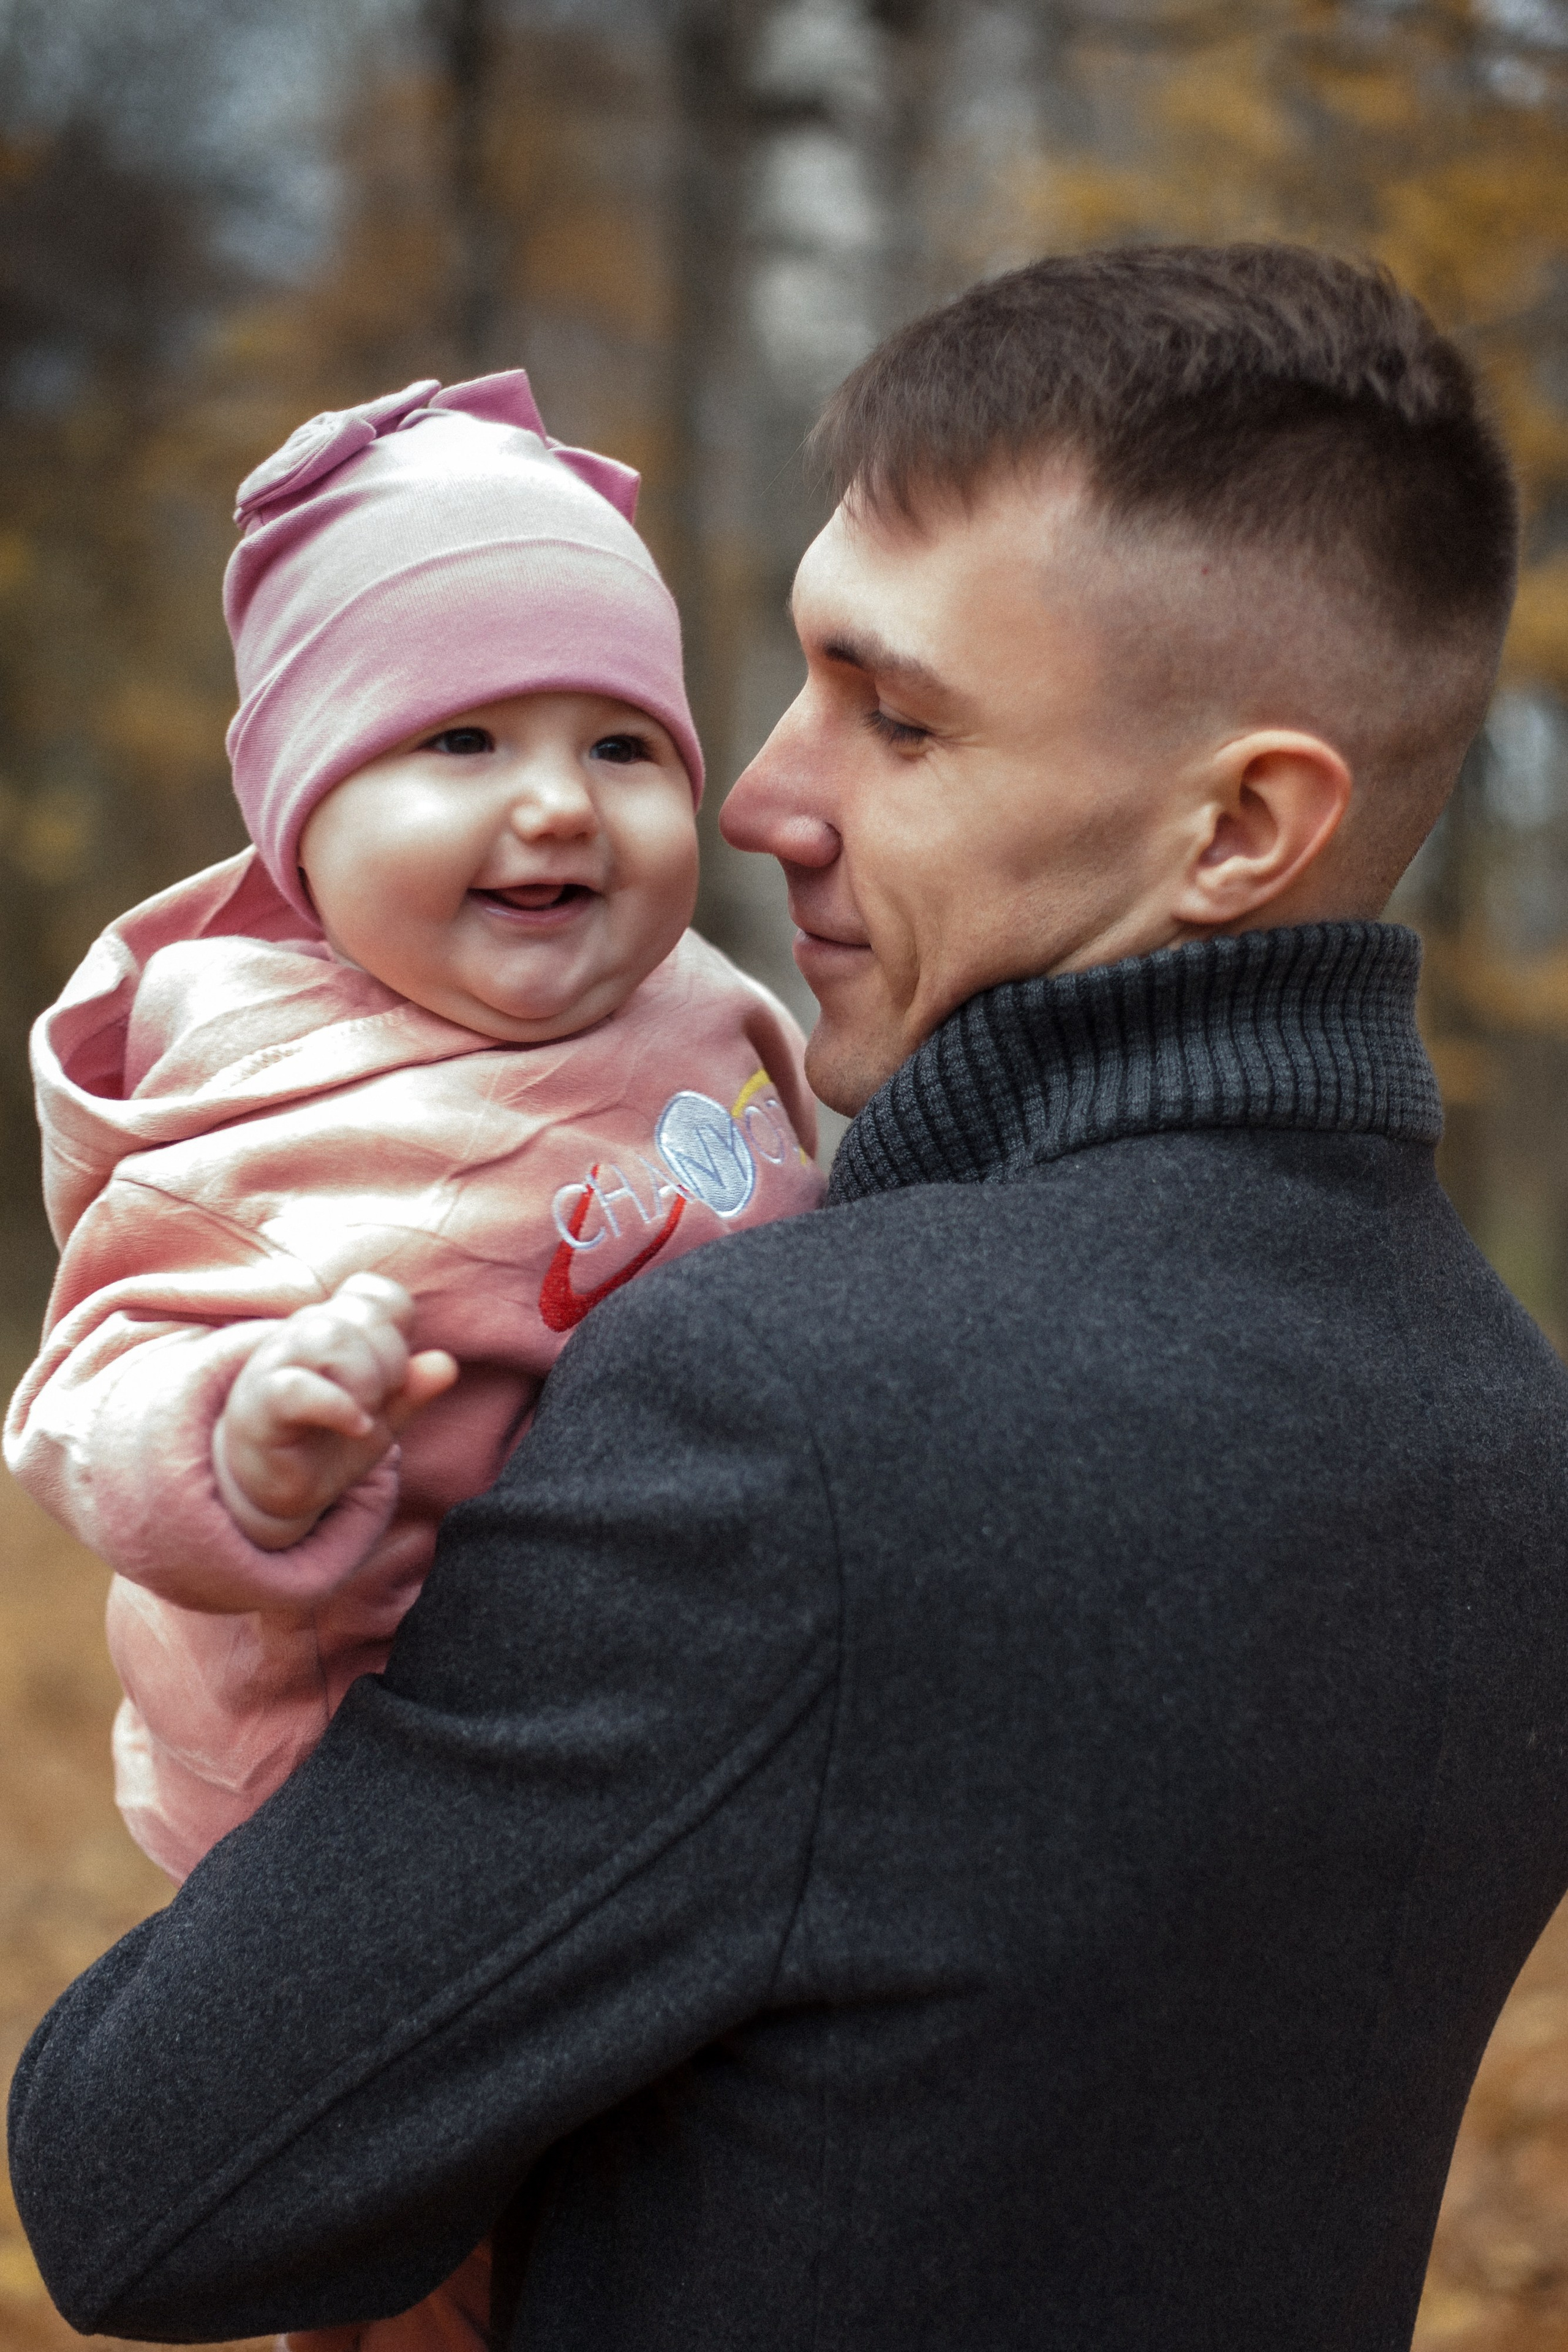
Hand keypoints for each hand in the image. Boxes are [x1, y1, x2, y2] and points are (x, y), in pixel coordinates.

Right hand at [212, 1274, 457, 1550]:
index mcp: (333, 1326)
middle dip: (391, 1361)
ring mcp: (275, 1363)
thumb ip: (413, 1389)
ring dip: (365, 1381)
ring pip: (330, 1338)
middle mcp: (301, 1333)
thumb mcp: (384, 1417)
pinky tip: (356, 1428)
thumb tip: (447, 1364)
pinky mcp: (258, 1403)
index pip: (375, 1293)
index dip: (398, 1328)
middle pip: (361, 1315)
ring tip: (364, 1416)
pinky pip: (298, 1387)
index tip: (395, 1373)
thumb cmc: (329, 1441)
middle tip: (381, 1401)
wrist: (278, 1488)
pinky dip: (338, 1407)